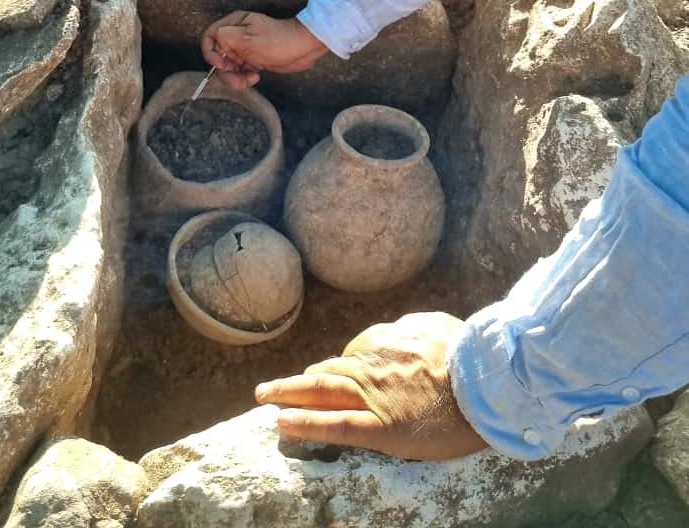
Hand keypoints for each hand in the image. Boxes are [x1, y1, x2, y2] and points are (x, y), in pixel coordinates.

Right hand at [200, 12, 328, 89]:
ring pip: (229, 66)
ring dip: (235, 77)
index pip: (209, 37)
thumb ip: (225, 37)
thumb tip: (214, 42)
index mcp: (234, 24)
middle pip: (218, 55)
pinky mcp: (253, 59)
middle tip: (237, 80)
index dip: (211, 52)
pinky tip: (255, 77)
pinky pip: (240, 71)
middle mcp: (236, 35)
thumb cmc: (278, 39)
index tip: (222, 64)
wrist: (304, 47)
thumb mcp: (248, 38)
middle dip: (225, 71)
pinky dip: (244, 77)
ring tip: (249, 80)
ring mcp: (245, 48)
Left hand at [255, 313, 486, 460]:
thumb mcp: (436, 325)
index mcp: (387, 341)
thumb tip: (400, 330)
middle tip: (276, 388)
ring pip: (321, 392)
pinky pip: (335, 424)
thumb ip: (412, 328)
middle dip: (299, 380)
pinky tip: (281, 423)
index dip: (338, 367)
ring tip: (267, 398)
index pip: (354, 355)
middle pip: (328, 372)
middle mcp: (372, 365)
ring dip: (288, 393)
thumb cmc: (469, 352)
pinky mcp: (381, 428)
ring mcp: (373, 396)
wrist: (487, 380)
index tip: (325, 375)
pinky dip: (305, 423)